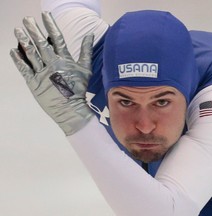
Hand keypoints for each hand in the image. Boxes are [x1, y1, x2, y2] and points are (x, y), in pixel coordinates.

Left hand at [10, 12, 93, 135]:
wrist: (70, 109)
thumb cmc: (79, 90)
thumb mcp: (86, 69)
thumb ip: (86, 51)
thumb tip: (90, 35)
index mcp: (64, 60)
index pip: (56, 38)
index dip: (50, 25)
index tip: (44, 15)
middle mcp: (51, 64)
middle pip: (40, 43)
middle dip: (33, 29)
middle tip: (26, 19)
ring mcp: (41, 73)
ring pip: (30, 54)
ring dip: (23, 41)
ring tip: (17, 30)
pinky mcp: (33, 83)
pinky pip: (23, 69)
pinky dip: (18, 60)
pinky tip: (13, 51)